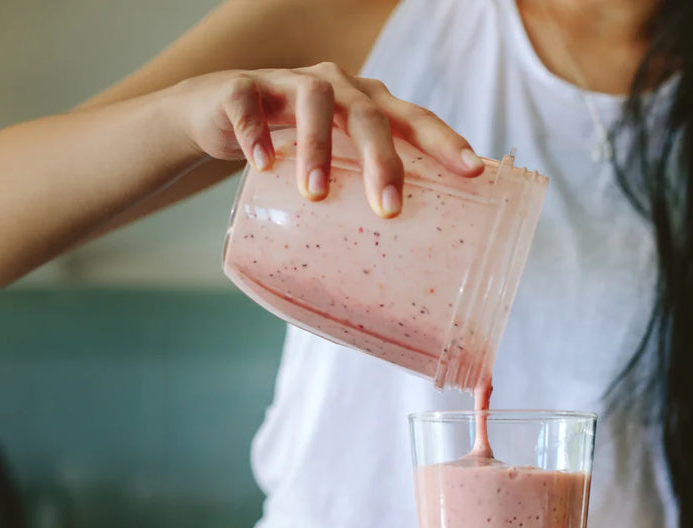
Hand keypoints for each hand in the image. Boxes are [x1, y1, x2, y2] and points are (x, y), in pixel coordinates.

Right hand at [167, 64, 483, 216]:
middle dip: (382, 160)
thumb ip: (360, 198)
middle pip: (369, 114)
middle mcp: (338, 87)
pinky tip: (263, 163)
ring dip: (317, 147)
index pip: (414, 119)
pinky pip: (249, 105)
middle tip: (388, 208)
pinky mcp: (242, 89)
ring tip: (316, 193)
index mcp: (369, 105)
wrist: (219, 112)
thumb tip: (395, 279)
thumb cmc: (295, 146)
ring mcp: (289, 83)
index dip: (444, 141)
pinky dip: (256, 133)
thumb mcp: (335, 165)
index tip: (473, 171)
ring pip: (313, 103)